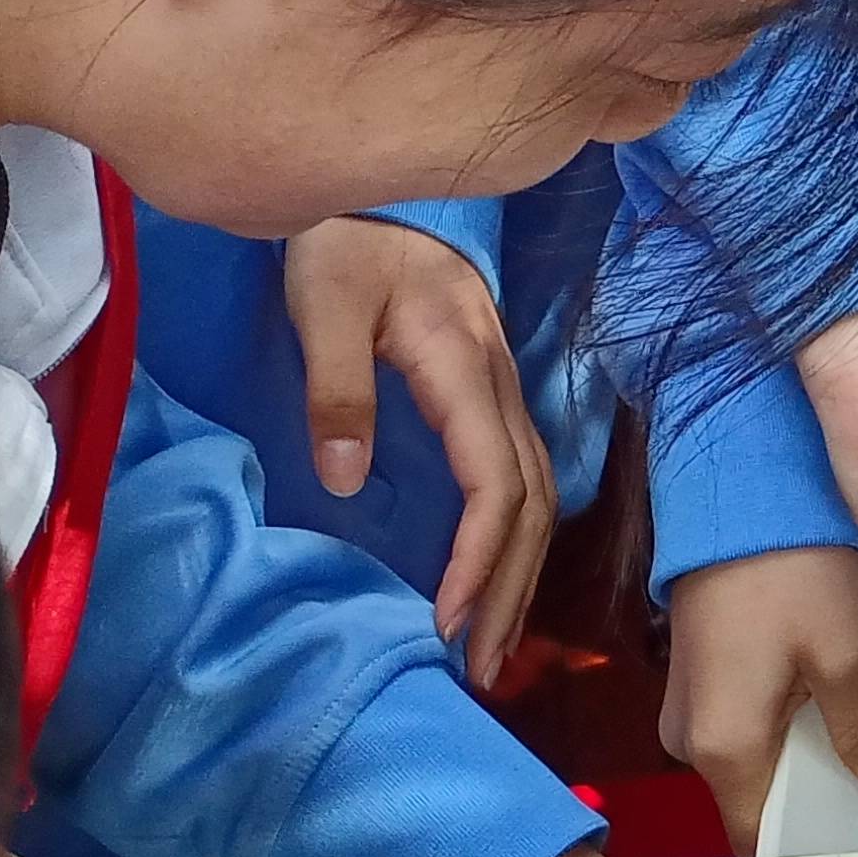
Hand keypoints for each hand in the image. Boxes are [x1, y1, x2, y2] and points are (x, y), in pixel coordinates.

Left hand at [279, 215, 557, 685]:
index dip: (480, 559)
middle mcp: (499, 384)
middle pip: (531, 504)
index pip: (496, 483)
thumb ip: (335, 390)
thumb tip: (347, 483)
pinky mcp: (491, 391)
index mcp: (464, 366)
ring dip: (519, 575)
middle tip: (480, 669)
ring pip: (538, 496)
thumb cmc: (342, 239)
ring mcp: (504, 387)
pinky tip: (494, 578)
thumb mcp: (319, 301)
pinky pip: (522, 479)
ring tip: (491, 645)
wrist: (378, 188)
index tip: (448, 621)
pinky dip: (514, 541)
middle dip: (509, 592)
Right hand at [665, 544, 857, 850]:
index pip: (758, 837)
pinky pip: (749, 723)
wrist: (739, 489)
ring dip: (809, 756)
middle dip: (820, 799)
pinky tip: (837, 705)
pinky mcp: (704, 674)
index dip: (809, 848)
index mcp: (723, 748)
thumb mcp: (843, 656)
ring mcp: (692, 704)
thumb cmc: (786, 567)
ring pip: (758, 759)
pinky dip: (792, 723)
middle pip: (759, 799)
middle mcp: (692, 737)